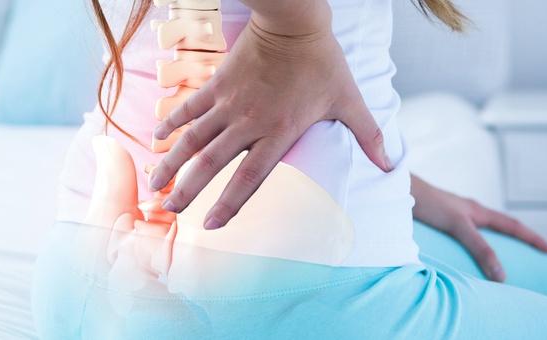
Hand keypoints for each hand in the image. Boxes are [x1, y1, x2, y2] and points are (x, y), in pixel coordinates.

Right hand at [149, 11, 390, 229]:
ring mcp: (228, 104)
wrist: (294, 21)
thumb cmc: (322, 62)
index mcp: (278, 133)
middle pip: (210, 164)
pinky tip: (155, 138)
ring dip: (170, 162)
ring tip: (153, 184)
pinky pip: (188, 108)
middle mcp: (248, 123)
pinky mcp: (216, 84)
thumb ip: (368, 134)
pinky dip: (171, 122)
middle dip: (187, 190)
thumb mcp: (349, 99)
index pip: (248, 178)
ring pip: (192, 139)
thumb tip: (393, 164)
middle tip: (167, 211)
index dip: (228, 204)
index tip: (210, 226)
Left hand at [411, 175, 546, 281]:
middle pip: (501, 224)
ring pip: (482, 227)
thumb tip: (501, 274)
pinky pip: (464, 229)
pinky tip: (465, 246)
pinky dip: (473, 238)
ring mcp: (455, 213)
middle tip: (534, 249)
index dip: (531, 238)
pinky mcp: (441, 217)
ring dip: (495, 237)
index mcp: (478, 212)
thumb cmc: (429, 203)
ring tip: (503, 250)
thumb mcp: (459, 227)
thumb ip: (479, 248)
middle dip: (518, 237)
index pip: (512, 226)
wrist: (400, 190)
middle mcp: (469, 211)